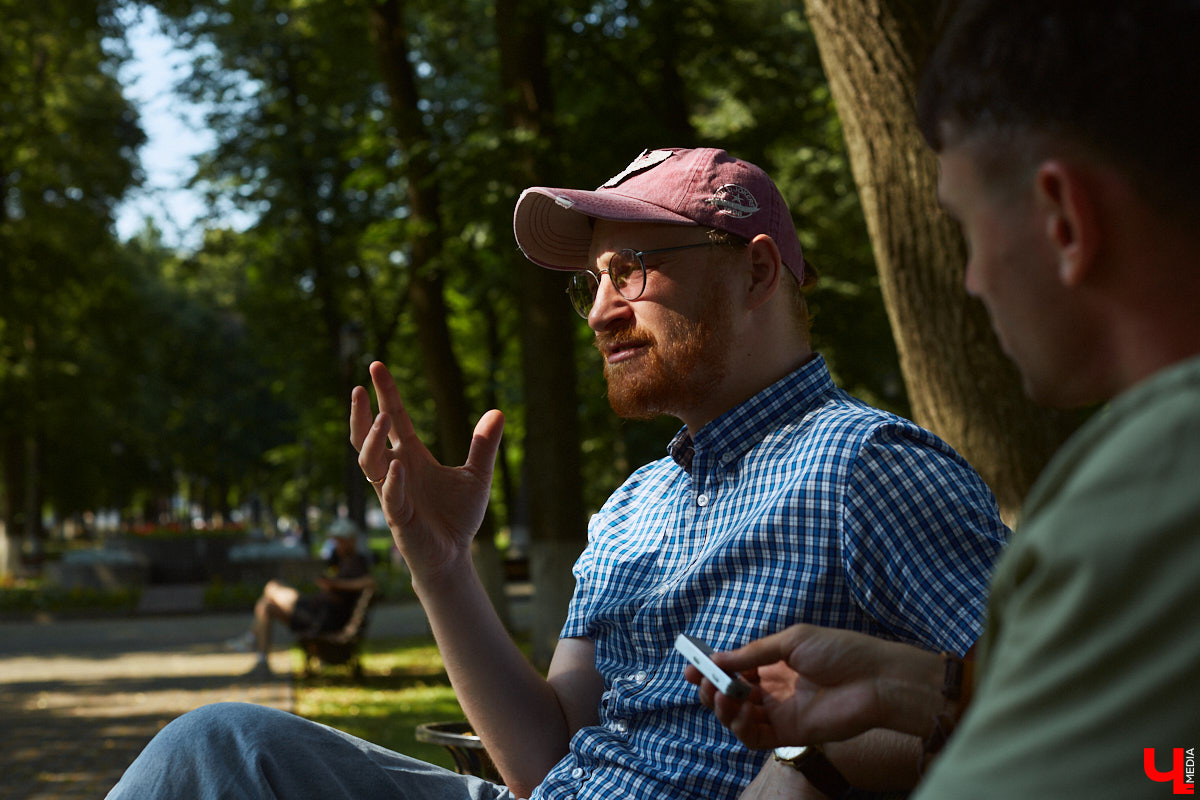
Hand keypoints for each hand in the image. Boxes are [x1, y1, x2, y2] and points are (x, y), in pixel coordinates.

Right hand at [349, 361, 503, 578]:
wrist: (455, 555)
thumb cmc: (458, 517)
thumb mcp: (477, 475)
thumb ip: (484, 445)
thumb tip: (498, 412)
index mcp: (412, 456)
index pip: (395, 418)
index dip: (386, 393)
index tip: (376, 365)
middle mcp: (397, 470)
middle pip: (368, 436)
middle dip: (362, 413)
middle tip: (360, 387)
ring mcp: (393, 492)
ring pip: (369, 462)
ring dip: (373, 440)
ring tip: (383, 417)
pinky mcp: (399, 517)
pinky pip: (389, 496)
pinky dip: (393, 481)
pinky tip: (399, 465)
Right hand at [685, 624, 942, 749]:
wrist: (876, 680)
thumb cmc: (840, 652)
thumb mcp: (792, 641)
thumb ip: (753, 654)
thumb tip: (717, 659)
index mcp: (775, 664)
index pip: (735, 670)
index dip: (712, 668)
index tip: (690, 665)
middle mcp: (774, 689)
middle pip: (731, 695)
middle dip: (711, 688)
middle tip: (702, 681)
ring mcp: (780, 713)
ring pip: (737, 717)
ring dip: (721, 707)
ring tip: (722, 694)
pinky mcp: (789, 734)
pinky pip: (753, 737)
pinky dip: (739, 726)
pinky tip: (739, 711)